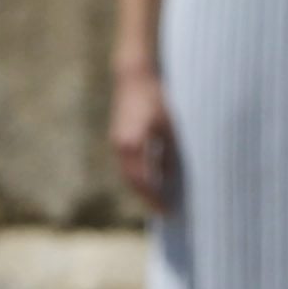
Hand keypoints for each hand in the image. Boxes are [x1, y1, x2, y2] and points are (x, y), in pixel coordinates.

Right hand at [108, 65, 176, 213]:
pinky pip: (128, 164)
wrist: (133, 76)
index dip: (154, 198)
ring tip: (158, 201)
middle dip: (147, 198)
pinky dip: (138, 175)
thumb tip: (170, 178)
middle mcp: (121, 146)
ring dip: (142, 188)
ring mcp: (118, 142)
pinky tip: (152, 180)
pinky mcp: (119, 138)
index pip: (143, 181)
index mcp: (133, 145)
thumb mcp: (168, 127)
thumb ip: (169, 153)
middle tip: (163, 212)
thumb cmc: (155, 98)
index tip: (167, 211)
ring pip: (128, 174)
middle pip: (132, 182)